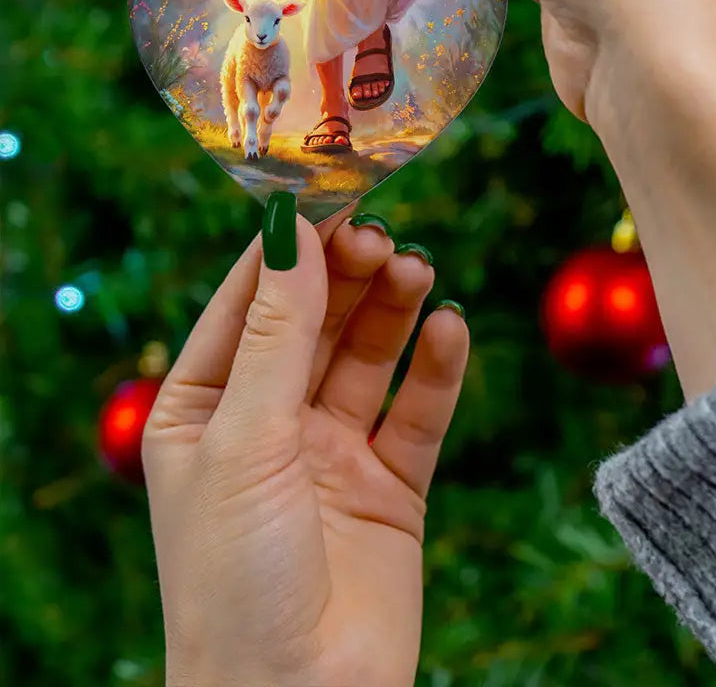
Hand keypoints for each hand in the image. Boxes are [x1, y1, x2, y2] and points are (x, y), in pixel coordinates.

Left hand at [143, 207, 468, 686]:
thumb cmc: (235, 579)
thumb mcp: (245, 440)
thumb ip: (277, 334)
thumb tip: (291, 231)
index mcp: (204, 410)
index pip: (248, 305)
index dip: (288, 250)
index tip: (329, 197)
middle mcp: (269, 424)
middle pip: (316, 322)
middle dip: (347, 276)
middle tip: (383, 237)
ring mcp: (332, 453)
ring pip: (369, 357)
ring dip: (394, 310)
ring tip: (418, 271)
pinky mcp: (391, 485)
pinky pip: (418, 411)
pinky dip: (437, 368)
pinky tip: (450, 328)